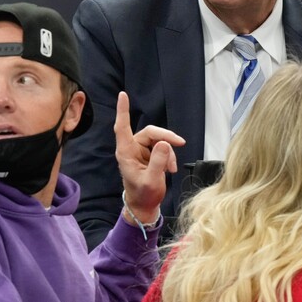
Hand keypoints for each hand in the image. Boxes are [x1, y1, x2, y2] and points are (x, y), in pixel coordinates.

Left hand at [114, 91, 184, 224]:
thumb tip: (165, 143)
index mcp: (126, 153)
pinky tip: (170, 168)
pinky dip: (169, 156)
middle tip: (180, 143)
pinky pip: (162, 147)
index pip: (122, 127)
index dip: (123, 111)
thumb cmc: (143, 195)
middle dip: (165, 137)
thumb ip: (158, 162)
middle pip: (150, 132)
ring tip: (172, 168)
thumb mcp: (152, 181)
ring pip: (159, 140)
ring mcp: (140, 151)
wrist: (144, 206)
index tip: (122, 95)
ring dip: (169, 151)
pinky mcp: (149, 154)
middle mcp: (132, 148)